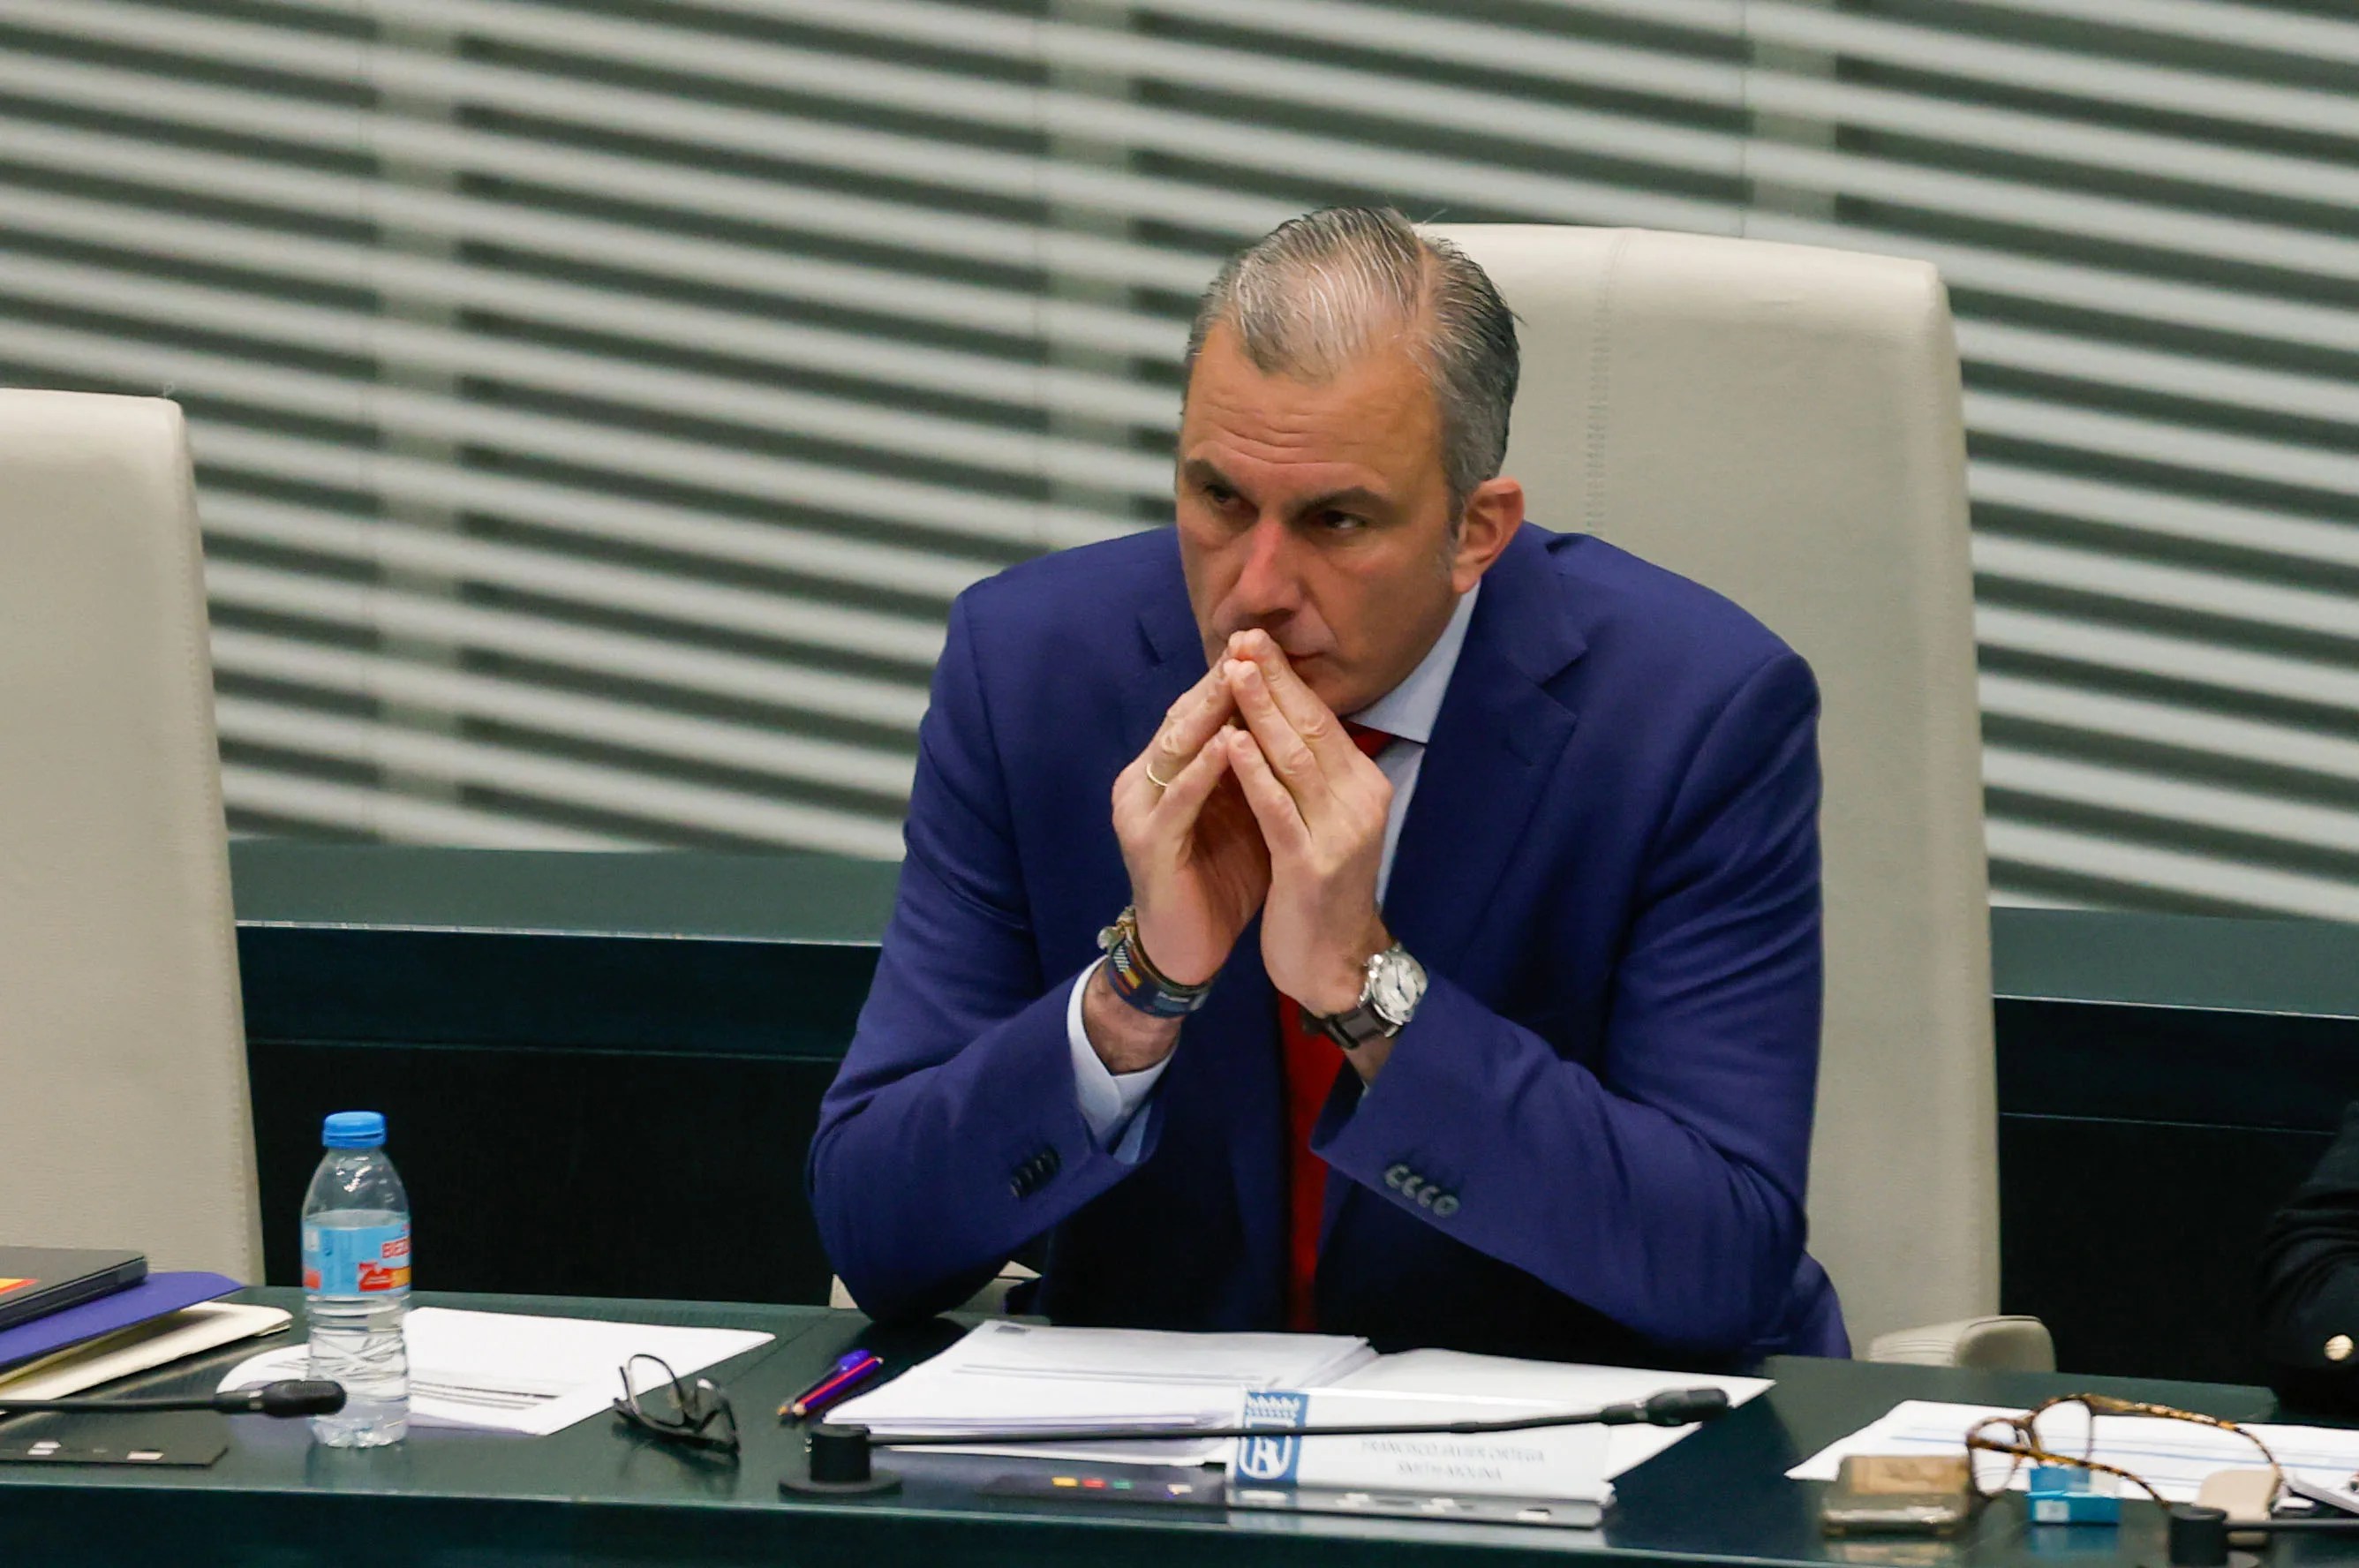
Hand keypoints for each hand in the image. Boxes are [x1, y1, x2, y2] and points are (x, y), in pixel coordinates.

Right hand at [1110, 663, 1270, 991]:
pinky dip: (1201, 770)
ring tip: (1239, 675)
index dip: (1231, 678)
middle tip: (1249, 641)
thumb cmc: (1219, 881)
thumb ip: (1253, 769)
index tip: (1265, 642)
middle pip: (1185, 718)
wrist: (1187, 951)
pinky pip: (1178, 799)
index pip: (1200, 712)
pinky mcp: (1147, 844)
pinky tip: (1225, 745)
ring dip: (1209, 711)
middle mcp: (1146, 781)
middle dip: (1219, 680)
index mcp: (1169, 771)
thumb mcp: (1243, 813)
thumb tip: (1292, 718)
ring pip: (1177, 748)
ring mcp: (1141, 811)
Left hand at [1218, 631, 1391, 1015]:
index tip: (1254, 640)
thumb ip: (1308, 775)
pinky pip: (1278, 808)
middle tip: (1243, 637)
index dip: (1286, 678)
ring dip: (1262, 711)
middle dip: (1274, 680)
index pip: (1322, 720)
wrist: (1334, 963)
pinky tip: (1232, 741)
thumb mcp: (1322, 822)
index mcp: (1363, 786)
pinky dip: (1254, 772)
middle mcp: (1360, 800)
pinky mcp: (1312, 864)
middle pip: (1312, 727)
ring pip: (1296, 759)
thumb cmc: (1319, 890)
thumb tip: (1277, 718)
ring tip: (1234, 672)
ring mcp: (1340, 832)